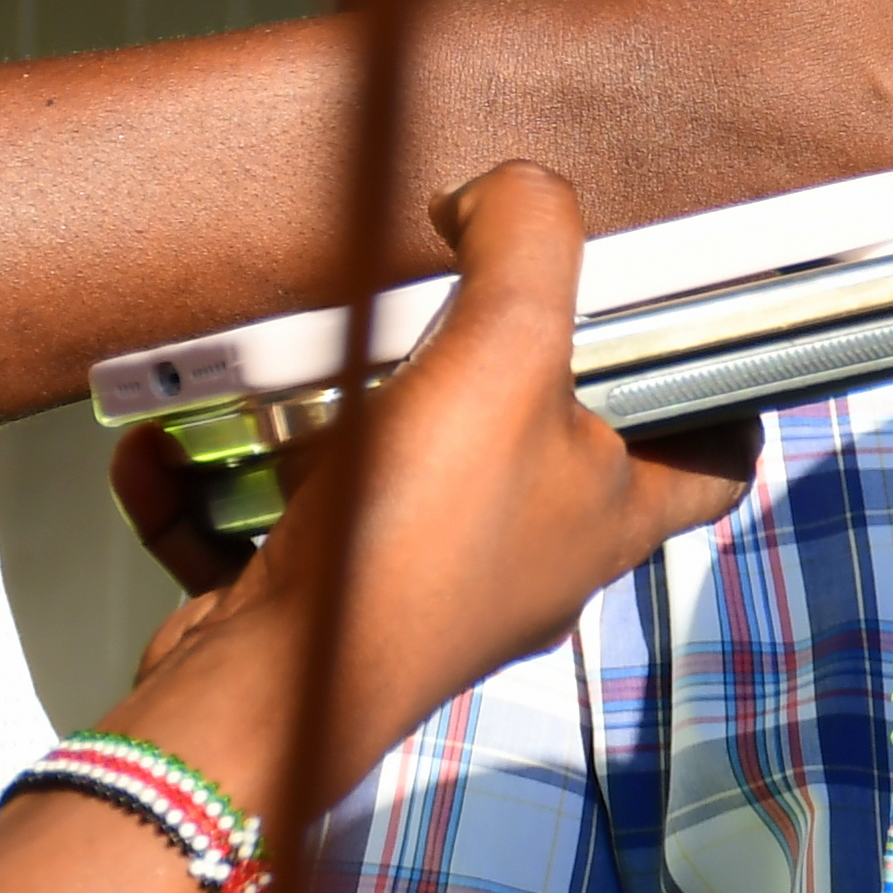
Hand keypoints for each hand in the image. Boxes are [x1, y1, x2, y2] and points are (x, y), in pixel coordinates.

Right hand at [198, 163, 759, 767]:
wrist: (260, 700)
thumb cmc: (405, 558)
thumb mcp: (503, 356)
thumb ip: (530, 248)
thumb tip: (517, 192)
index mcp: (610, 514)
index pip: (713, 457)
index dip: (719, 393)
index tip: (692, 327)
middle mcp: (528, 558)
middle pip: (535, 442)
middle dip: (480, 371)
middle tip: (440, 315)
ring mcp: (421, 586)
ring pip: (393, 474)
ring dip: (326, 414)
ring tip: (293, 371)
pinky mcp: (321, 604)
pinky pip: (270, 523)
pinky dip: (218, 481)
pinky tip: (174, 444)